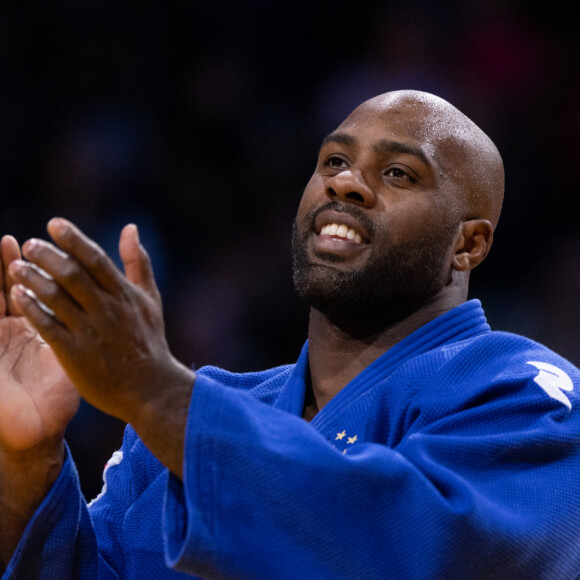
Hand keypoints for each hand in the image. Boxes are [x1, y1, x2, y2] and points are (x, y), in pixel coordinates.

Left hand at [8, 219, 193, 475]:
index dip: (73, 239)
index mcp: (125, 294)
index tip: (54, 224)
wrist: (150, 388)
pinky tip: (18, 297)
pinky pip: (48, 326)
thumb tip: (130, 227)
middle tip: (29, 244)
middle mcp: (108, 309)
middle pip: (72, 274)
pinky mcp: (75, 354)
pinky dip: (32, 309)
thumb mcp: (150, 299)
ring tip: (15, 266)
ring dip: (33, 279)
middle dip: (48, 255)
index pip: (95, 259)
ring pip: (56, 297)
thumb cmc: (149, 341)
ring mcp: (91, 332)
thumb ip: (138, 262)